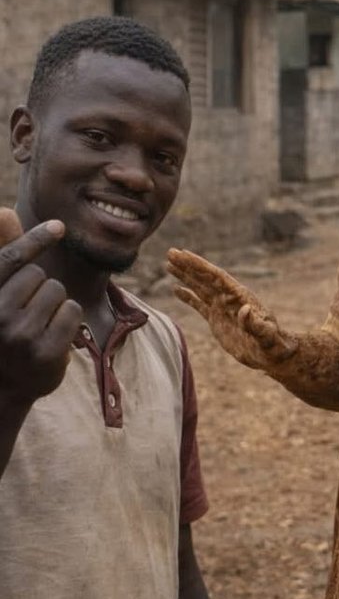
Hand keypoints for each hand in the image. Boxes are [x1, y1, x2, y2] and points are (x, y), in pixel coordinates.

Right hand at [0, 209, 81, 406]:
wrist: (4, 387)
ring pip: (59, 293)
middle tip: (26, 312)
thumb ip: (2, 254)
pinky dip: (68, 320)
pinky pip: (72, 313)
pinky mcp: (44, 352)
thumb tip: (3, 212)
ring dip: (54, 305)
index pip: (9, 260)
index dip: (34, 240)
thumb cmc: (2, 330)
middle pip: (40, 276)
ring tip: (37, 325)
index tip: (59, 226)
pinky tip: (52, 337)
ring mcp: (19, 336)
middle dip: (40, 288)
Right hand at [166, 249, 295, 372]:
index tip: (184, 254)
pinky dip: (187, 296)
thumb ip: (255, 324)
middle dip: (188, 265)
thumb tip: (245, 310)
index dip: (200, 265)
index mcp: (240, 297)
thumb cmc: (273, 344)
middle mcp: (229, 298)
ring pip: (200, 288)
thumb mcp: (266, 335)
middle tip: (170, 252)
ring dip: (185, 276)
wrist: (273, 354)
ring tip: (168, 264)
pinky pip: (199, 305)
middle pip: (205, 278)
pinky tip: (176, 289)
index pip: (217, 277)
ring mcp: (222, 308)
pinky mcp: (217, 320)